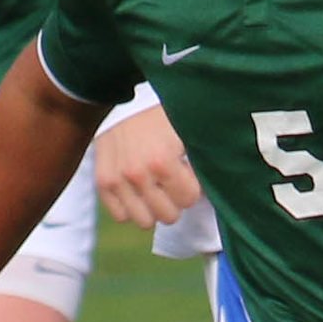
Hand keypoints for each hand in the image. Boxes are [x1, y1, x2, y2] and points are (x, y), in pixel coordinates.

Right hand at [91, 106, 202, 228]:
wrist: (124, 100)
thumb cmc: (162, 115)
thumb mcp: (187, 130)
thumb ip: (202, 158)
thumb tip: (219, 186)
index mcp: (162, 161)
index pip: (189, 199)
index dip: (193, 187)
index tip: (188, 172)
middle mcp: (137, 174)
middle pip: (169, 216)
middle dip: (176, 200)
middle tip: (173, 181)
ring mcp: (117, 180)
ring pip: (145, 222)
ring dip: (154, 208)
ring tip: (156, 187)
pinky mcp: (103, 183)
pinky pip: (121, 216)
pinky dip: (132, 208)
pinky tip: (139, 190)